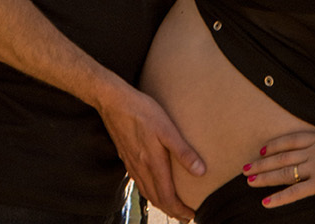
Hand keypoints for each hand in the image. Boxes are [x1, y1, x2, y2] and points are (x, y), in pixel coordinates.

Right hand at [96, 82, 204, 220]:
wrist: (114, 102)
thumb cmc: (142, 112)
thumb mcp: (167, 128)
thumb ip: (183, 151)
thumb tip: (201, 172)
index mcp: (153, 164)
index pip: (167, 197)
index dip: (179, 210)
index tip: (191, 215)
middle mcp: (141, 169)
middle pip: (157, 199)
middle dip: (172, 211)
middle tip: (185, 217)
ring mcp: (132, 164)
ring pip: (147, 192)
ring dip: (160, 203)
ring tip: (172, 207)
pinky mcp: (126, 157)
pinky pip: (139, 183)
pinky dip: (149, 192)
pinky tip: (152, 187)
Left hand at [242, 130, 314, 208]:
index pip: (290, 140)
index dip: (274, 145)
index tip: (261, 149)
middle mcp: (313, 151)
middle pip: (281, 156)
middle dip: (262, 162)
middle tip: (245, 167)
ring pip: (284, 172)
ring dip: (264, 177)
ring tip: (249, 181)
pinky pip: (295, 192)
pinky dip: (279, 198)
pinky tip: (266, 203)